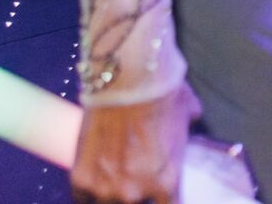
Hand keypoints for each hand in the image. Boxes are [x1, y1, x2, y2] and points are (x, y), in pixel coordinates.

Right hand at [70, 84, 200, 203]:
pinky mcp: (80, 179)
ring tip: (115, 183)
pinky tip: (95, 183)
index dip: (167, 202)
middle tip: (136, 183)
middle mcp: (135, 192)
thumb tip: (191, 124)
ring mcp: (105, 188)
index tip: (164, 196)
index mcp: (168, 182)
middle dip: (139, 197)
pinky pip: (82, 199)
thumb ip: (188, 133)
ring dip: (112, 196)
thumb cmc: (163, 94)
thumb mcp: (187, 117)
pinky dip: (89, 193)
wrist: (127, 80)